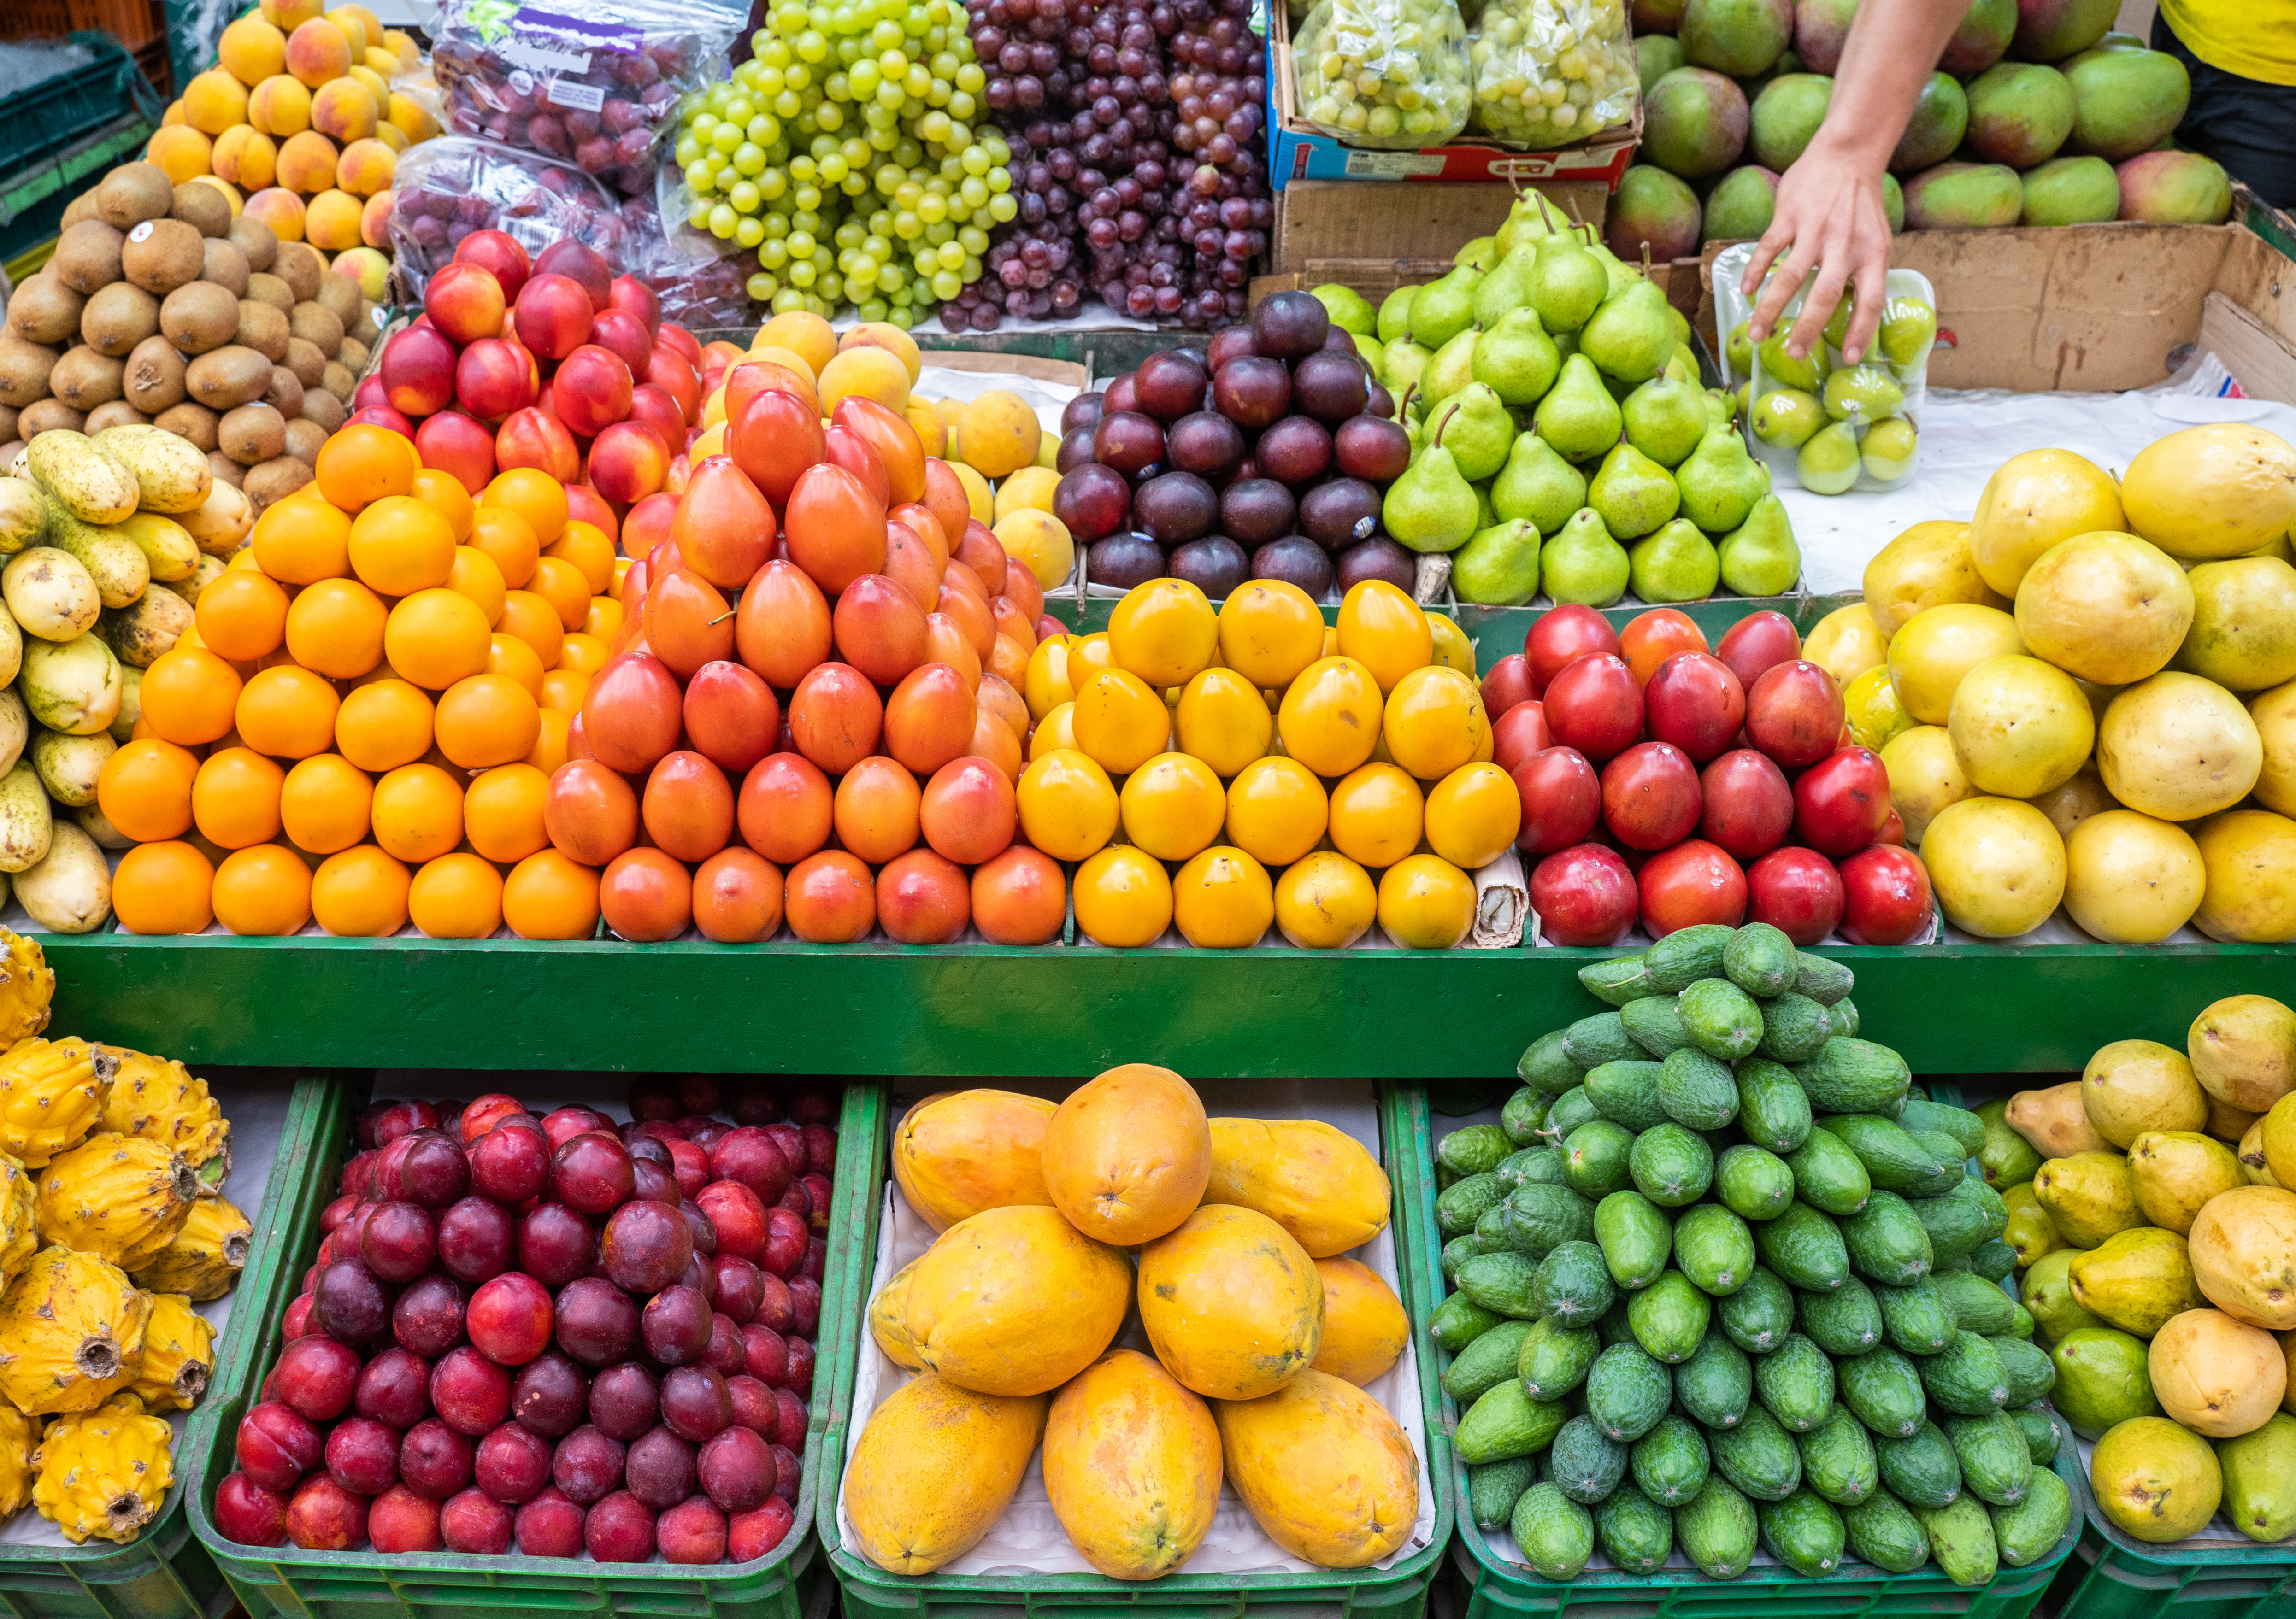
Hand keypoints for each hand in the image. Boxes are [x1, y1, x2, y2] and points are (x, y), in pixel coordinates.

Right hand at [1737, 135, 1897, 365]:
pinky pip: (1770, 248)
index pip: (1871, 299)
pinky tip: (1746, 291)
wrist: (1847, 155)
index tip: (1849, 358)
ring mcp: (1816, 229)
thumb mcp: (1876, 239)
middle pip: (1826, 294)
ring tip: (1757, 333)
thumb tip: (1851, 313)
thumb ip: (1863, 272)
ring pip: (1790, 276)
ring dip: (1771, 308)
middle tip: (1792, 354)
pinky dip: (1756, 271)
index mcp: (1872, 253)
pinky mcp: (1790, 215)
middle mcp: (1845, 244)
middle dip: (1807, 328)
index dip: (1861, 330)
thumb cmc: (1860, 205)